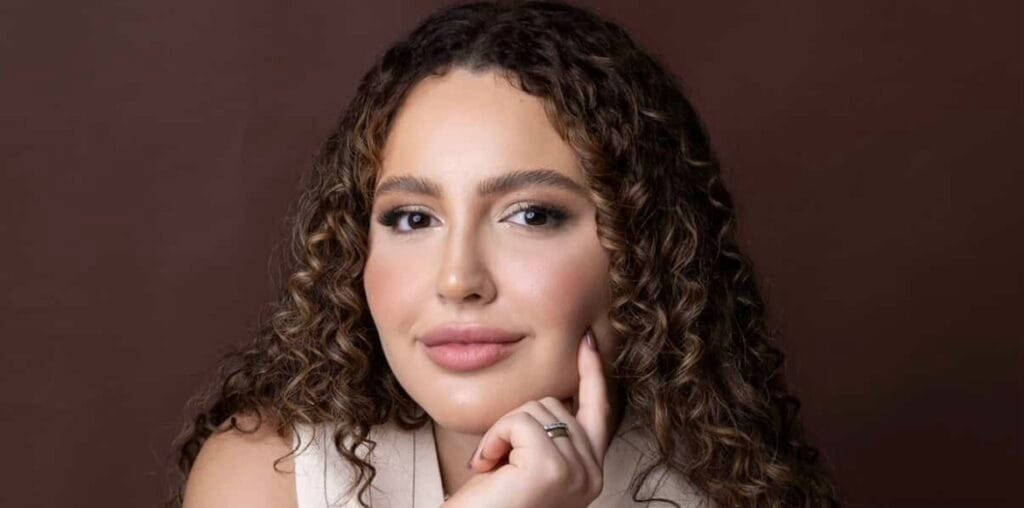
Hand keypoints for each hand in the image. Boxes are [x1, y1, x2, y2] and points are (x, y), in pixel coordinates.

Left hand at [442, 328, 612, 507]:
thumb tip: (555, 397)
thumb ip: (548, 436)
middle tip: (498, 462)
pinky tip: (488, 468)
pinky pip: (518, 421)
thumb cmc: (491, 505)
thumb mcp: (526, 465)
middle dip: (516, 421)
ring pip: (535, 408)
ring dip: (502, 432)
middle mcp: (591, 474)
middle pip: (556, 404)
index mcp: (589, 474)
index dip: (593, 375)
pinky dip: (495, 438)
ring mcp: (576, 472)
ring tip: (494, 470)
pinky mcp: (551, 468)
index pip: (598, 412)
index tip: (588, 342)